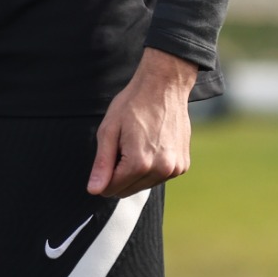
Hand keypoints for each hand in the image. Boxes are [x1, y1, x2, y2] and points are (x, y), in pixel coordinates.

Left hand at [87, 48, 197, 197]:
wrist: (165, 86)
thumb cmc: (134, 104)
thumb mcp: (109, 130)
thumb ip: (102, 164)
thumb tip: (94, 191)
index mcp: (138, 163)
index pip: (111, 189)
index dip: (105, 173)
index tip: (110, 152)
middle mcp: (160, 170)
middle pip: (127, 191)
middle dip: (120, 174)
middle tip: (124, 145)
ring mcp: (174, 168)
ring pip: (144, 185)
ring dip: (138, 172)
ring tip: (140, 142)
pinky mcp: (183, 165)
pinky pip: (159, 177)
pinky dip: (153, 166)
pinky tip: (153, 144)